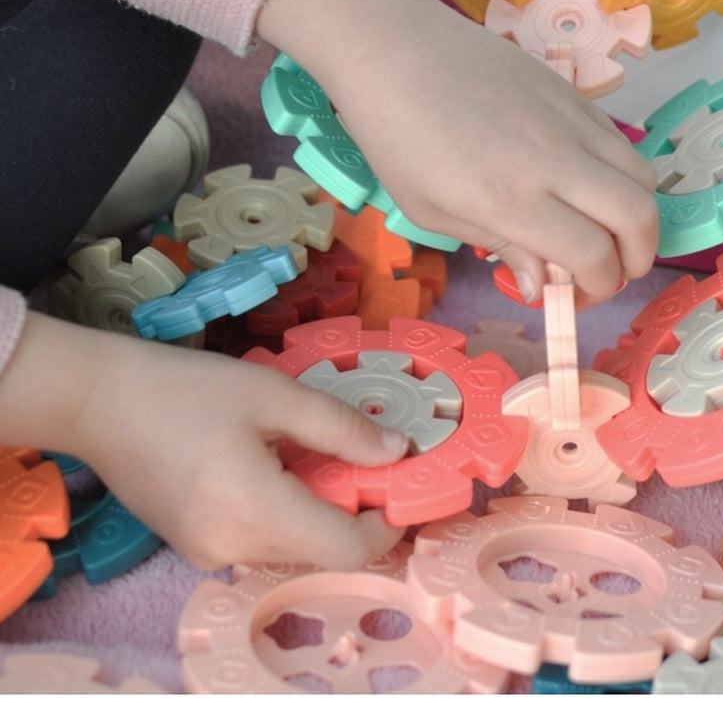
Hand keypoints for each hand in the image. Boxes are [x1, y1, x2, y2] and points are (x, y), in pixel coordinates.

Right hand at [0, 312, 406, 569]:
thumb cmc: (188, 390)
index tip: (400, 484)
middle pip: (321, 551)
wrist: (99, 400)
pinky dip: (285, 513)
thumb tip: (398, 453)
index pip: (347, 550)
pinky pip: (260, 542)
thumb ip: (343, 428)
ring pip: (292, 548)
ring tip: (314, 453)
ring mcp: (209, 555)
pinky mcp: (194, 547)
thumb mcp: (274, 395)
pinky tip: (276, 466)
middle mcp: (234, 550)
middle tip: (363, 455)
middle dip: (353, 510)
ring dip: (318, 510)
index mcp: (257, 514)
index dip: (386, 525)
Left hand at [258, 0, 658, 304]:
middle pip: (638, 216)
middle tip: (614, 270)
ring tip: (607, 228)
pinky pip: (618, 139)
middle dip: (639, 257)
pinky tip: (584, 182)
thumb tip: (541, 284)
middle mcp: (555, 161)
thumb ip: (499, 245)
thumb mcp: (432, 211)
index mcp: (513, 200)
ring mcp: (569, 120)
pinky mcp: (570, 91)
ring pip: (641, 175)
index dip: (599, 286)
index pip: (594, 255)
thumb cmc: (396, 139)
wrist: (394, 49)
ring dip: (636, 214)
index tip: (578, 295)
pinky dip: (618, 172)